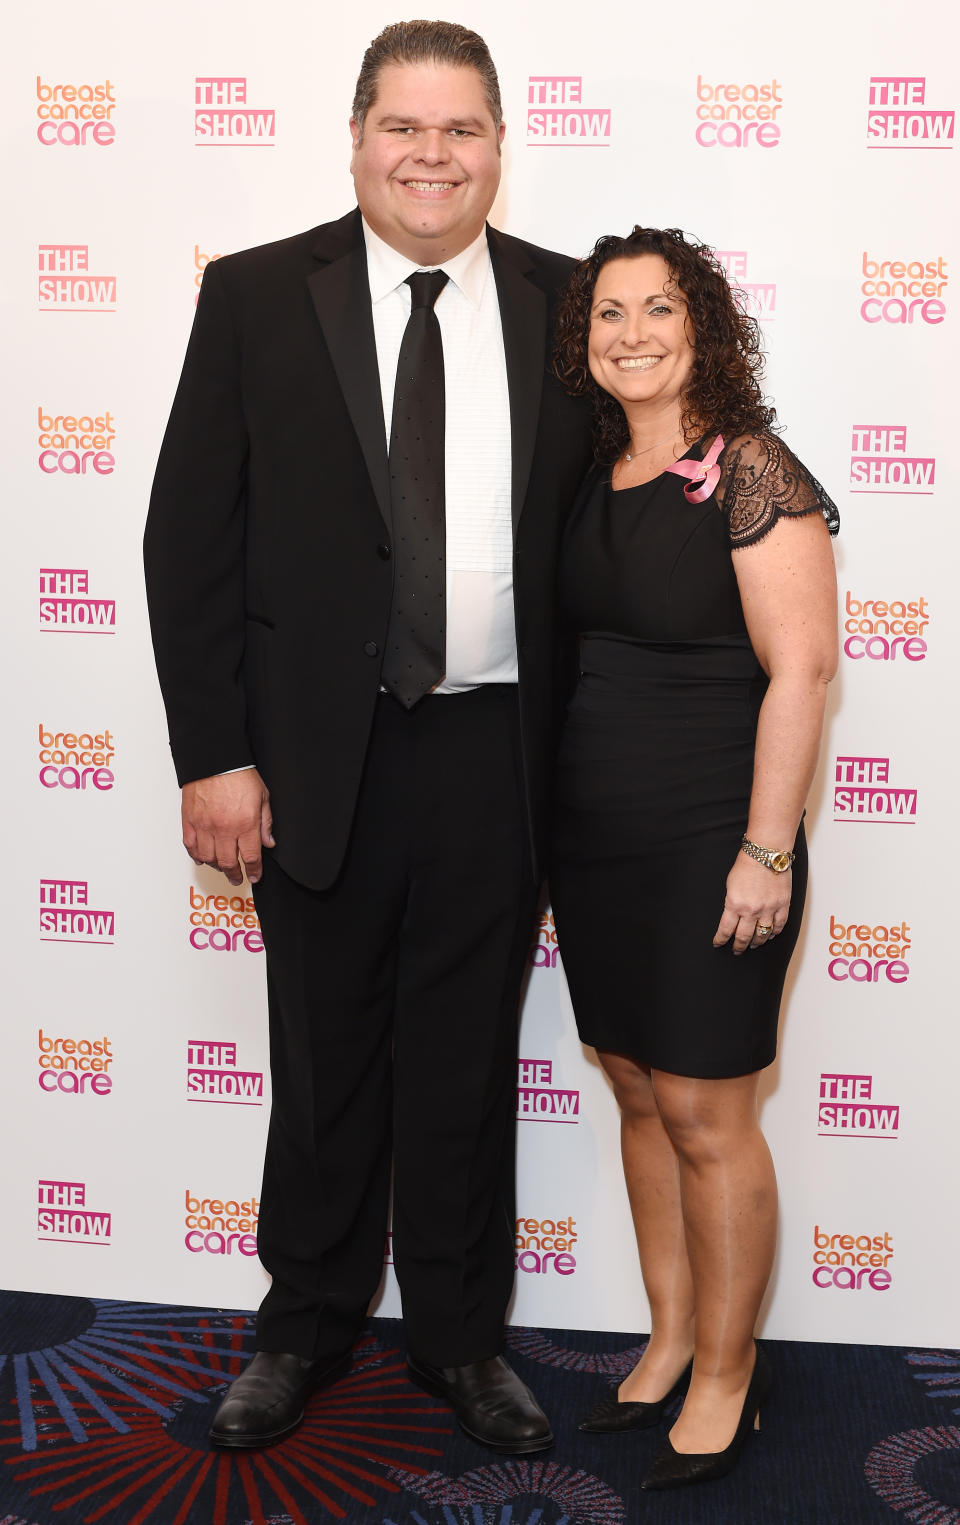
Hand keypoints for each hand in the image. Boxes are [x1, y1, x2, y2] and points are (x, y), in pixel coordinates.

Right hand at [181, 770, 273, 885]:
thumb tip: (268, 842)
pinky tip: (202, 858)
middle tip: (237, 878)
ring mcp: (204, 825)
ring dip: (216, 866)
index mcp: (245, 823)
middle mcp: (224, 828)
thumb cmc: (239, 774)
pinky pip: (190, 845)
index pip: (251, 857)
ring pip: (208, 858)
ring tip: (221, 867)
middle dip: (234, 874)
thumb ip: (266, 823)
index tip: (255, 875)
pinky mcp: (189, 820)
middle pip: (228, 862)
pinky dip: (196, 855)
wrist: (215, 758)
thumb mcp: (262, 797)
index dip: (254, 871)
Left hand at [713, 852, 790, 955]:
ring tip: (753, 945)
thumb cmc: (747, 865)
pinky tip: (771, 935)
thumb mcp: (730, 886)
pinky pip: (780, 925)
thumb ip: (732, 903)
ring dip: (757, 942)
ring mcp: (769, 909)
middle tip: (737, 950)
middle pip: (744, 937)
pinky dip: (775, 932)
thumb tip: (733, 916)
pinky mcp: (783, 905)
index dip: (721, 939)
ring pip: (763, 934)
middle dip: (739, 946)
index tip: (719, 944)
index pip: (726, 929)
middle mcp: (752, 910)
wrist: (766, 853)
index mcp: (735, 904)